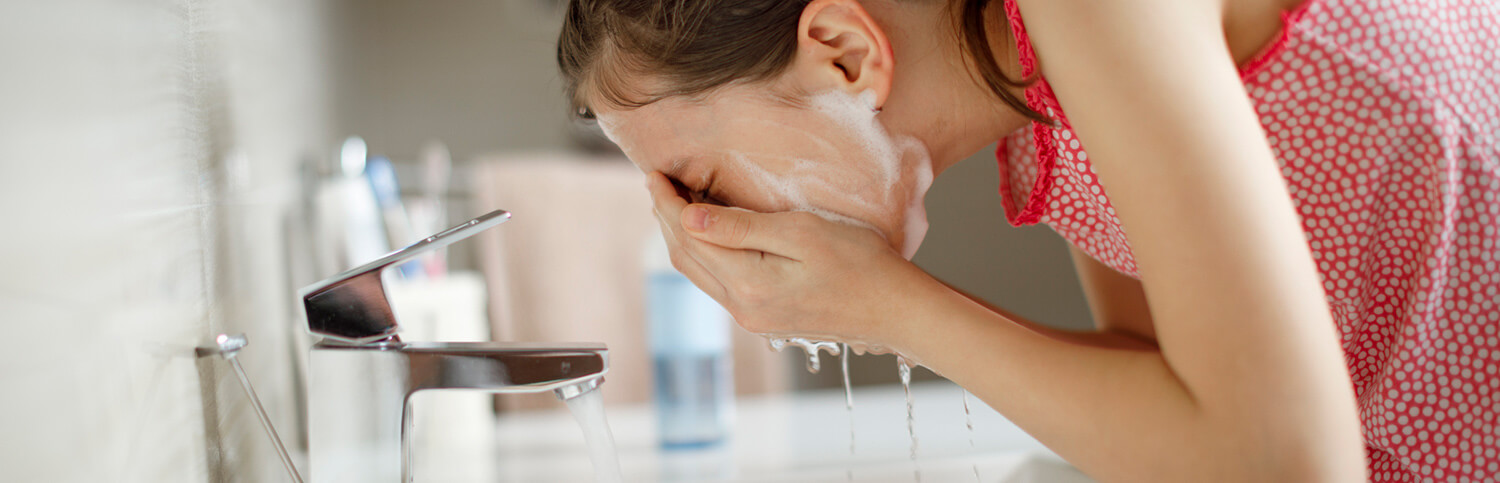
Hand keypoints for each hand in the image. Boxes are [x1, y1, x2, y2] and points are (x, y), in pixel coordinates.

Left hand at [645, 171, 930, 344]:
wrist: (894, 309)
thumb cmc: (860, 263)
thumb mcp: (802, 232)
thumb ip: (742, 227)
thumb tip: (688, 218)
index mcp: (749, 284)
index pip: (689, 236)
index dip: (667, 203)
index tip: (655, 173)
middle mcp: (742, 308)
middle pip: (686, 257)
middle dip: (667, 217)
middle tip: (658, 182)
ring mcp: (752, 317)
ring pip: (698, 272)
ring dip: (682, 236)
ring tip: (675, 203)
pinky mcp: (763, 317)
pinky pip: (718, 283)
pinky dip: (704, 254)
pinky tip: (707, 234)